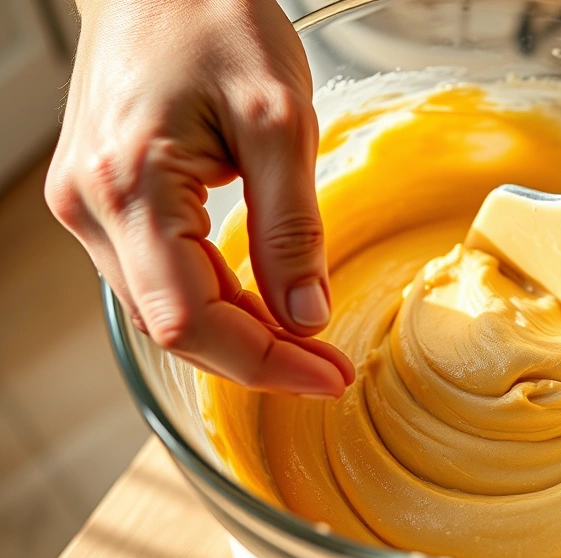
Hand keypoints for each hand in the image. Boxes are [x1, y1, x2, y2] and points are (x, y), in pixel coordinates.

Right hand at [46, 0, 353, 394]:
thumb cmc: (215, 21)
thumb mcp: (279, 121)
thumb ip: (291, 227)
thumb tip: (306, 316)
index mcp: (127, 188)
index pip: (190, 320)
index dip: (263, 363)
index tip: (329, 376)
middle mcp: (90, 208)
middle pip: (172, 326)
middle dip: (256, 357)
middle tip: (326, 366)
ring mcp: (88, 205)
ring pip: (163, 308)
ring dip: (235, 334)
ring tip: (304, 342)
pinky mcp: (103, 197)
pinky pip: (156, 275)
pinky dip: (212, 300)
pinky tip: (259, 305)